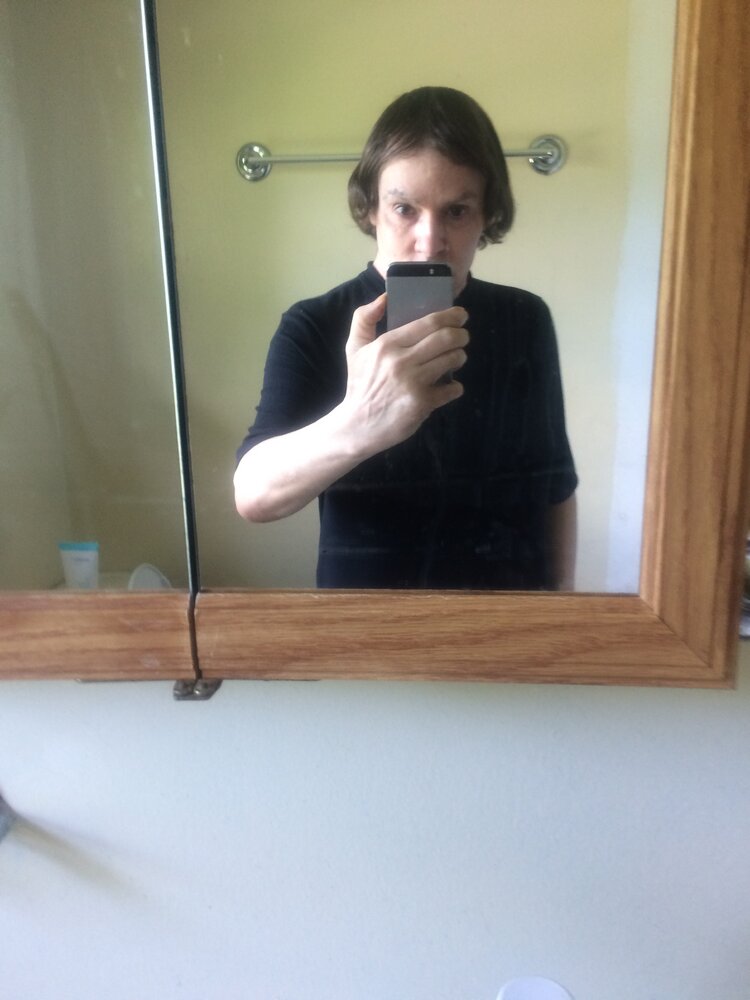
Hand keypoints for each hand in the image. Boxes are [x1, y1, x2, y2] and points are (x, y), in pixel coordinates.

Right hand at [342, 292, 468, 454]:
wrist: (358, 425)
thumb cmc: (360, 384)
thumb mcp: (354, 348)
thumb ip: (363, 318)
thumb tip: (385, 297)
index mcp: (387, 344)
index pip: (428, 323)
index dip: (451, 316)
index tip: (460, 315)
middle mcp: (401, 361)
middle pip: (446, 338)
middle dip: (461, 334)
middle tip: (463, 336)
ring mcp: (414, 383)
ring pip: (452, 360)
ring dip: (460, 356)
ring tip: (457, 357)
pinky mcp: (423, 403)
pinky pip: (452, 389)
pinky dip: (455, 387)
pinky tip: (450, 386)